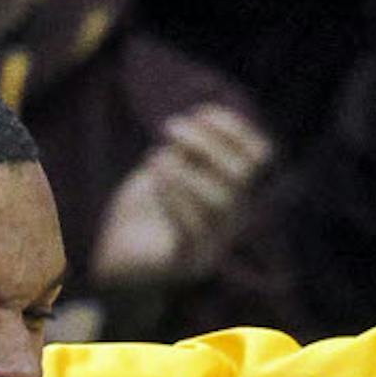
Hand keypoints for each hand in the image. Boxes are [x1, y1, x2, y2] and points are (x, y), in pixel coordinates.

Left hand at [91, 105, 273, 292]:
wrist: (117, 260)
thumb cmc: (144, 210)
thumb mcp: (169, 168)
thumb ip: (189, 149)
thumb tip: (205, 116)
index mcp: (234, 192)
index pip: (258, 156)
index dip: (234, 128)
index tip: (200, 112)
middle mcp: (232, 219)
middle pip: (240, 174)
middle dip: (206, 142)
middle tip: (168, 127)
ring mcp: (213, 245)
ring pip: (221, 201)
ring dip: (187, 170)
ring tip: (154, 158)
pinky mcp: (188, 264)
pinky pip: (192, 229)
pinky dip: (174, 196)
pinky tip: (154, 177)